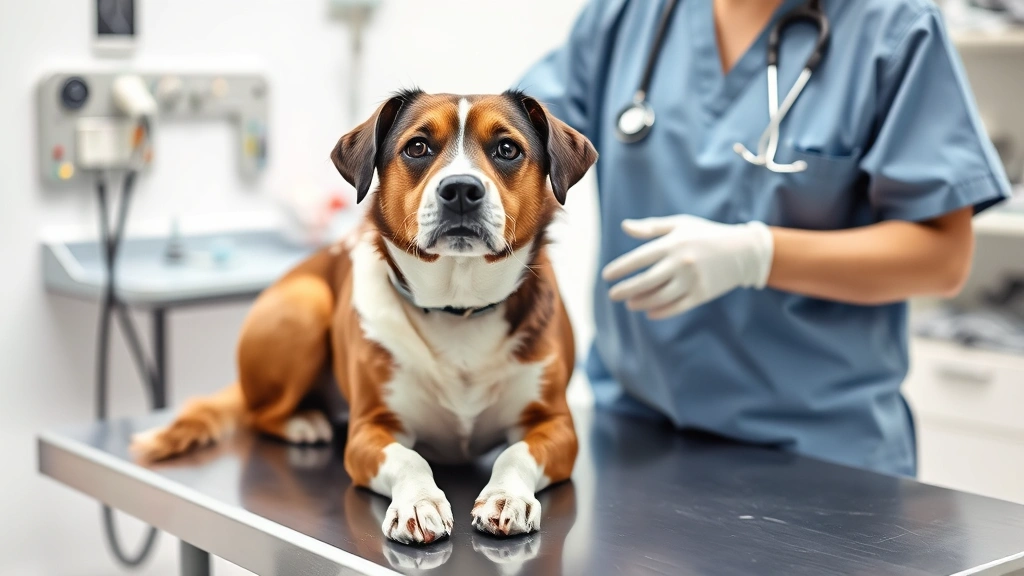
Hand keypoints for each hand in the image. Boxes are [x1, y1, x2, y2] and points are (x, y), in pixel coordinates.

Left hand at [602, 215, 773, 319]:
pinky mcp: (701, 295)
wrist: (744, 251)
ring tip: (629, 303)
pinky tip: (648, 312)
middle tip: (612, 294)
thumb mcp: (680, 224)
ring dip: (640, 302)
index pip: (639, 258)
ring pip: (658, 297)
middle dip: (625, 289)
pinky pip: (675, 307)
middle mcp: (680, 263)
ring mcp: (692, 281)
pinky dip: (660, 311)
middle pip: (645, 281)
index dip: (620, 268)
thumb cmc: (707, 234)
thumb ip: (651, 227)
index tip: (607, 276)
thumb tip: (624, 226)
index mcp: (673, 244)